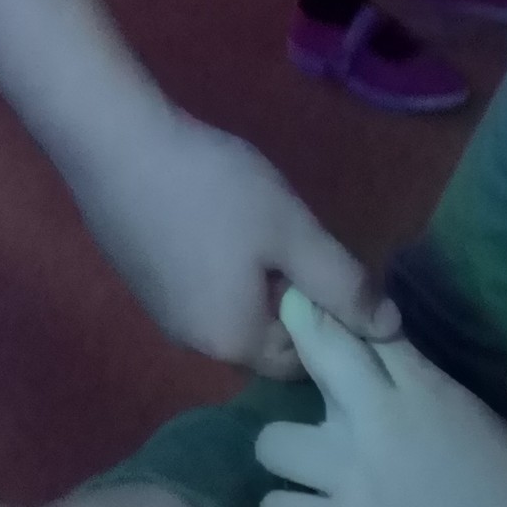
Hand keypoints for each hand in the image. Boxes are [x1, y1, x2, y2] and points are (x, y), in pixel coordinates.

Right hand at [64, 102, 397, 377]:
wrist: (114, 144)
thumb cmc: (212, 189)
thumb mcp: (293, 232)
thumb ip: (344, 285)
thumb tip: (391, 332)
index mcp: (235, 343)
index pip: (305, 362)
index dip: (331, 325)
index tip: (338, 273)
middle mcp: (195, 344)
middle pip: (267, 340)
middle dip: (294, 303)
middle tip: (301, 241)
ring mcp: (163, 315)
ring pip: (234, 313)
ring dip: (260, 284)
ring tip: (265, 228)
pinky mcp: (144, 284)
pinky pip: (203, 293)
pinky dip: (225, 270)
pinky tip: (223, 222)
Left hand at [255, 290, 506, 506]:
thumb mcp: (469, 412)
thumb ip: (420, 385)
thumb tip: (381, 365)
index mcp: (422, 386)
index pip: (364, 326)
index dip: (325, 311)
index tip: (303, 303)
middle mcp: (376, 418)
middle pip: (315, 353)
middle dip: (302, 351)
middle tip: (304, 379)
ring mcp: (350, 476)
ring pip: (272, 442)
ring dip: (287, 454)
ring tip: (306, 470)